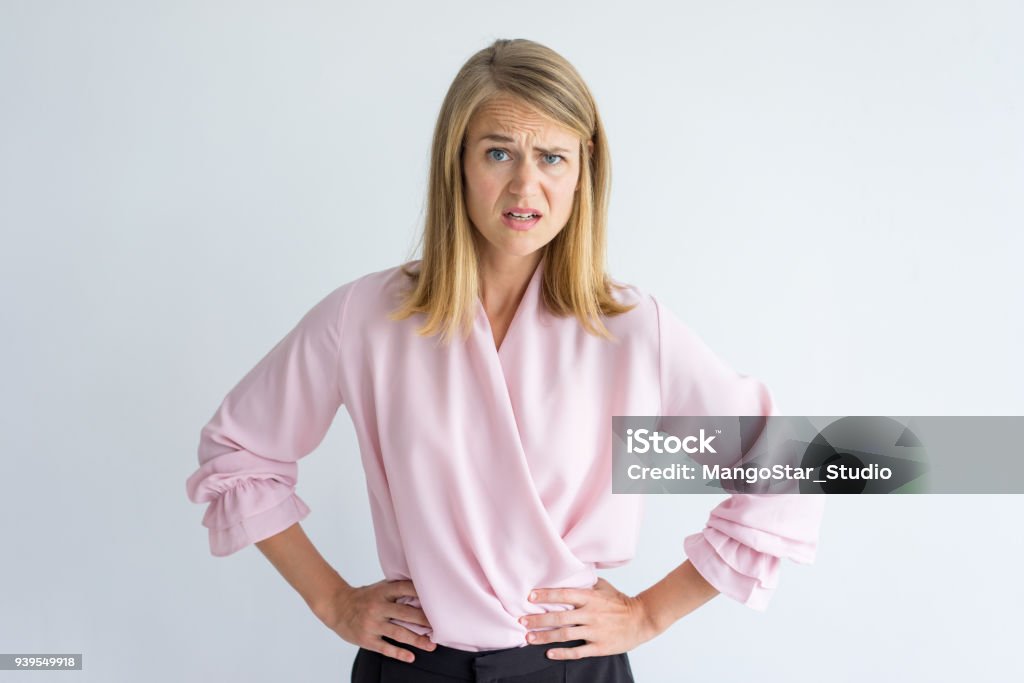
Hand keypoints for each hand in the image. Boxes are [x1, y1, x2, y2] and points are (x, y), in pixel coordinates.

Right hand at [315, 579, 436, 662]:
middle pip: (406, 614)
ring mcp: (372, 623)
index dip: (422, 593)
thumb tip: (423, 589)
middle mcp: (378, 607)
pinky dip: (399, 653)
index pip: (405, 589)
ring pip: (398, 633)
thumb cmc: (363, 597)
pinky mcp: (367, 639)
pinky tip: (411, 657)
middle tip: (441, 626)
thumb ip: (397, 589)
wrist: (337, 607)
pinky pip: (385, 647)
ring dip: (417, 640)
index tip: (438, 600)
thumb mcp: (379, 588)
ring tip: (431, 645)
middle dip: (425, 620)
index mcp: (383, 591)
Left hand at [518, 577, 658, 659]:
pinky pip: (578, 651)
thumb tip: (568, 571)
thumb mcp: (603, 586)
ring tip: (529, 638)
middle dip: (538, 620)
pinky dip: (562, 653)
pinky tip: (549, 653)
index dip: (546, 595)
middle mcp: (591, 614)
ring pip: (565, 635)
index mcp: (591, 597)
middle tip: (521, 621)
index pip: (564, 594)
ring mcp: (595, 631)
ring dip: (545, 637)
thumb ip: (586, 581)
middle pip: (559, 617)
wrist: (642, 619)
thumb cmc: (620, 602)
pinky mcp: (599, 646)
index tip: (530, 596)